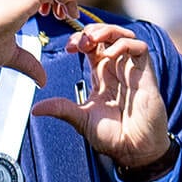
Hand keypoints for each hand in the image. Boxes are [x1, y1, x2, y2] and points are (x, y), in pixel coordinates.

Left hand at [32, 23, 170, 167]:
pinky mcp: (146, 74)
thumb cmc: (112, 136)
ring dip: (108, 31)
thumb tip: (35, 109)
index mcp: (101, 74)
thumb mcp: (80, 119)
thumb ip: (61, 109)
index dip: (80, 38)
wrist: (133, 151)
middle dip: (92, 31)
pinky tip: (110, 55)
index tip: (69, 47)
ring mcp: (131, 69)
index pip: (92, 44)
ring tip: (94, 41)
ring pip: (124, 35)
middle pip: (107, 34)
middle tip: (81, 41)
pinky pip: (140, 47)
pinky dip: (124, 44)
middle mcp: (116, 68)